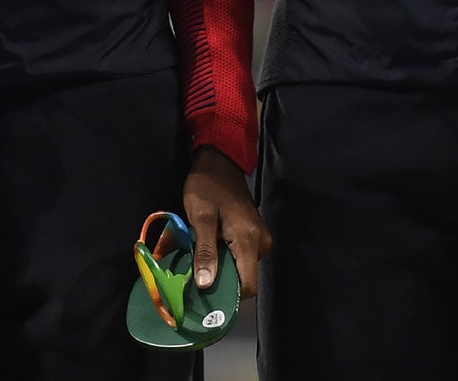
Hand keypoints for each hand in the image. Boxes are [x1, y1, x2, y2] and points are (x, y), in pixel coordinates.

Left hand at [181, 146, 270, 297]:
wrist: (219, 161)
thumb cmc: (207, 186)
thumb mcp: (200, 217)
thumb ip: (205, 251)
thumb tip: (206, 284)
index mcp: (249, 240)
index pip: (248, 286)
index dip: (227, 296)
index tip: (205, 295)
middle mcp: (261, 243)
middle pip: (244, 278)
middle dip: (221, 282)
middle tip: (197, 276)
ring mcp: (260, 238)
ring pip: (242, 268)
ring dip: (222, 269)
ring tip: (201, 260)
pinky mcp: (255, 234)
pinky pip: (242, 257)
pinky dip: (226, 258)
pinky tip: (210, 250)